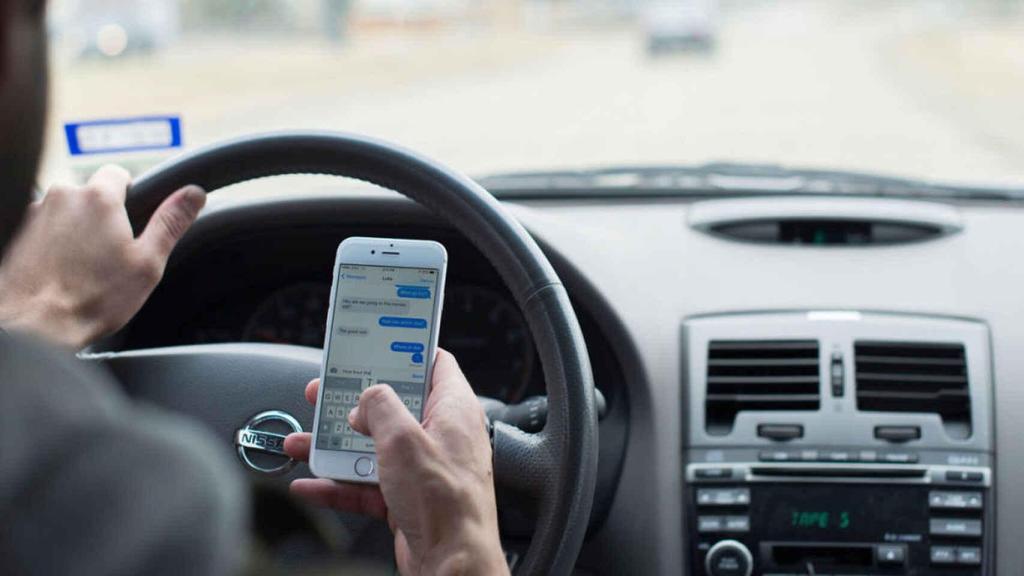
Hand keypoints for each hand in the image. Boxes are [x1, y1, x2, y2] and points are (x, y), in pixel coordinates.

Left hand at [0, 165, 204, 347]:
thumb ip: (171, 222)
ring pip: (65, 212)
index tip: (131, 221)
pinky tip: (60, 272)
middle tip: (111, 254)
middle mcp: (62, 197)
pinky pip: (42, 229)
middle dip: (102, 218)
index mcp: (99, 199)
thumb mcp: (148, 263)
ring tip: (83, 268)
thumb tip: (194, 194)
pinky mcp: (15, 232)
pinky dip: (52, 244)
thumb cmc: (93, 299)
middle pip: (90, 195)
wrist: (34, 326)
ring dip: (75, 231)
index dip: (129, 196)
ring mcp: (33, 213)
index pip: (118, 173)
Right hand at [284, 350, 507, 575]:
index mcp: (453, 410)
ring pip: (373, 447)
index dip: (406, 350)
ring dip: (336, 446)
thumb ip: (381, 406)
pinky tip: (312, 484)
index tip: (378, 341)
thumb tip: (369, 397)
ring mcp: (424, 470)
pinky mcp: (407, 499)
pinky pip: (367, 485)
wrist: (451, 564)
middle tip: (324, 391)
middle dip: (354, 401)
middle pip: (393, 406)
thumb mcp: (403, 438)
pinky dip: (338, 485)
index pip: (434, 364)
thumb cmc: (445, 502)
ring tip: (303, 440)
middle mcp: (441, 436)